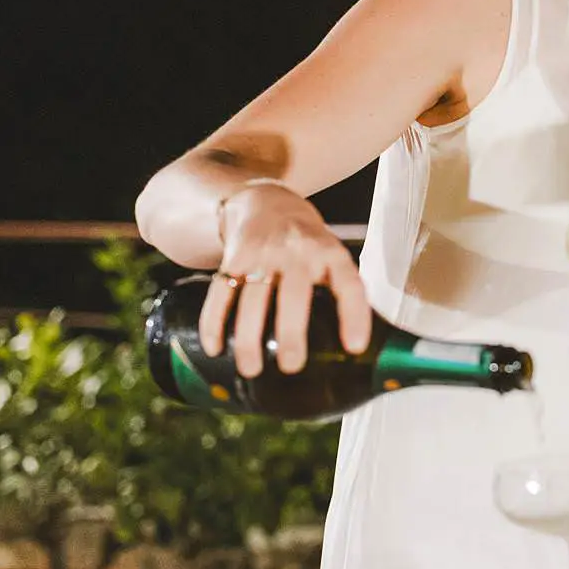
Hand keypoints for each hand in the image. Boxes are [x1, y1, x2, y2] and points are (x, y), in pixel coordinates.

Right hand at [199, 182, 371, 376]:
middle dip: (291, 332)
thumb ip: (339, 289)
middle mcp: (297, 252)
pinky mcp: (233, 258)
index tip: (355, 347)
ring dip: (249, 336)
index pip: (349, 284)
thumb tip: (355, 344)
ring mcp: (262, 253)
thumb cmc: (308, 241)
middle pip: (294, 293)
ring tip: (251, 368)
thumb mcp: (332, 253)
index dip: (355, 315)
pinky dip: (213, 321)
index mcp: (330, 253)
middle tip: (291, 366)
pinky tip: (214, 347)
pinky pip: (220, 292)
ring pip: (253, 298)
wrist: (267, 200)